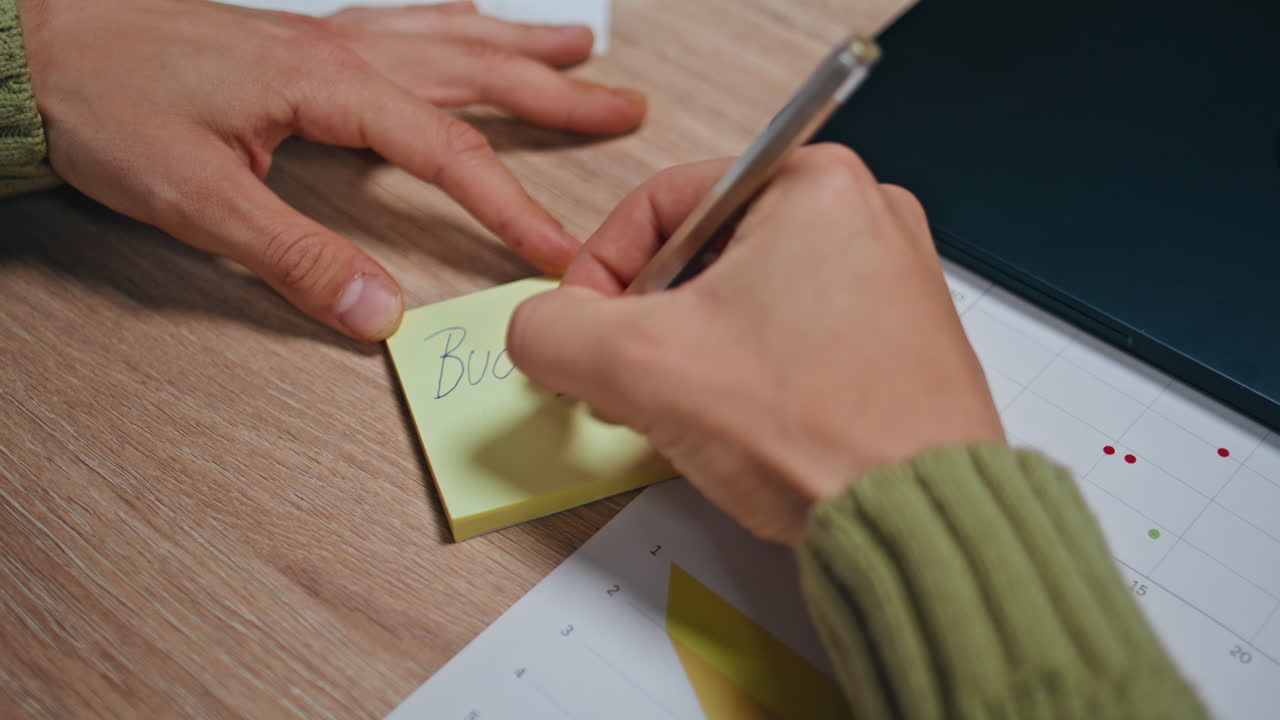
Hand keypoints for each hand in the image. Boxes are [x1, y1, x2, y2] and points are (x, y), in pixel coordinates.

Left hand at [18, 0, 644, 339]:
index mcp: (328, 86)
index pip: (448, 151)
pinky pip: (405, 20)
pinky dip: (454, 20)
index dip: (513, 205)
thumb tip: (380, 313)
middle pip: (475, 71)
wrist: (38, 45)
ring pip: (449, 34)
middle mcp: (341, 51)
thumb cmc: (108, 104)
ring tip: (580, 48)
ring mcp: (326, 38)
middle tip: (624, 108)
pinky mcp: (302, 40)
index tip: (561, 250)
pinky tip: (468, 20)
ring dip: (520, 45)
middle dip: (558, 94)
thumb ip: (300, 260)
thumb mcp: (201, 202)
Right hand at [507, 145, 1002, 544]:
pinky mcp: (894, 338)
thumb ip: (556, 331)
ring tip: (690, 409)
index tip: (586, 330)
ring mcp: (888, 278)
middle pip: (700, 252)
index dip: (599, 270)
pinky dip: (748, 371)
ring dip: (695, 351)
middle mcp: (864, 215)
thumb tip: (540, 328)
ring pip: (744, 298)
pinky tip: (744, 421)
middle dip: (649, 320)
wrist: (915, 524)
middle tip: (632, 378)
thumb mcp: (641, 366)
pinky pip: (790, 334)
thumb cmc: (819, 432)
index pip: (658, 204)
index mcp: (813, 182)